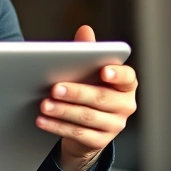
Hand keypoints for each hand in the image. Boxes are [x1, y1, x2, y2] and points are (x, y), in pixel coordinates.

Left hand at [36, 25, 137, 170]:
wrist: (87, 127)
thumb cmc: (89, 89)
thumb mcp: (88, 71)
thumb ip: (88, 51)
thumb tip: (85, 29)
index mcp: (126, 85)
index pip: (127, 77)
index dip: (117, 74)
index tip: (103, 71)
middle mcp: (125, 105)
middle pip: (102, 99)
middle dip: (77, 93)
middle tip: (55, 87)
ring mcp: (115, 125)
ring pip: (88, 118)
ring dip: (63, 111)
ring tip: (44, 104)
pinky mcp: (100, 141)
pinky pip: (78, 134)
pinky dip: (57, 127)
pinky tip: (43, 120)